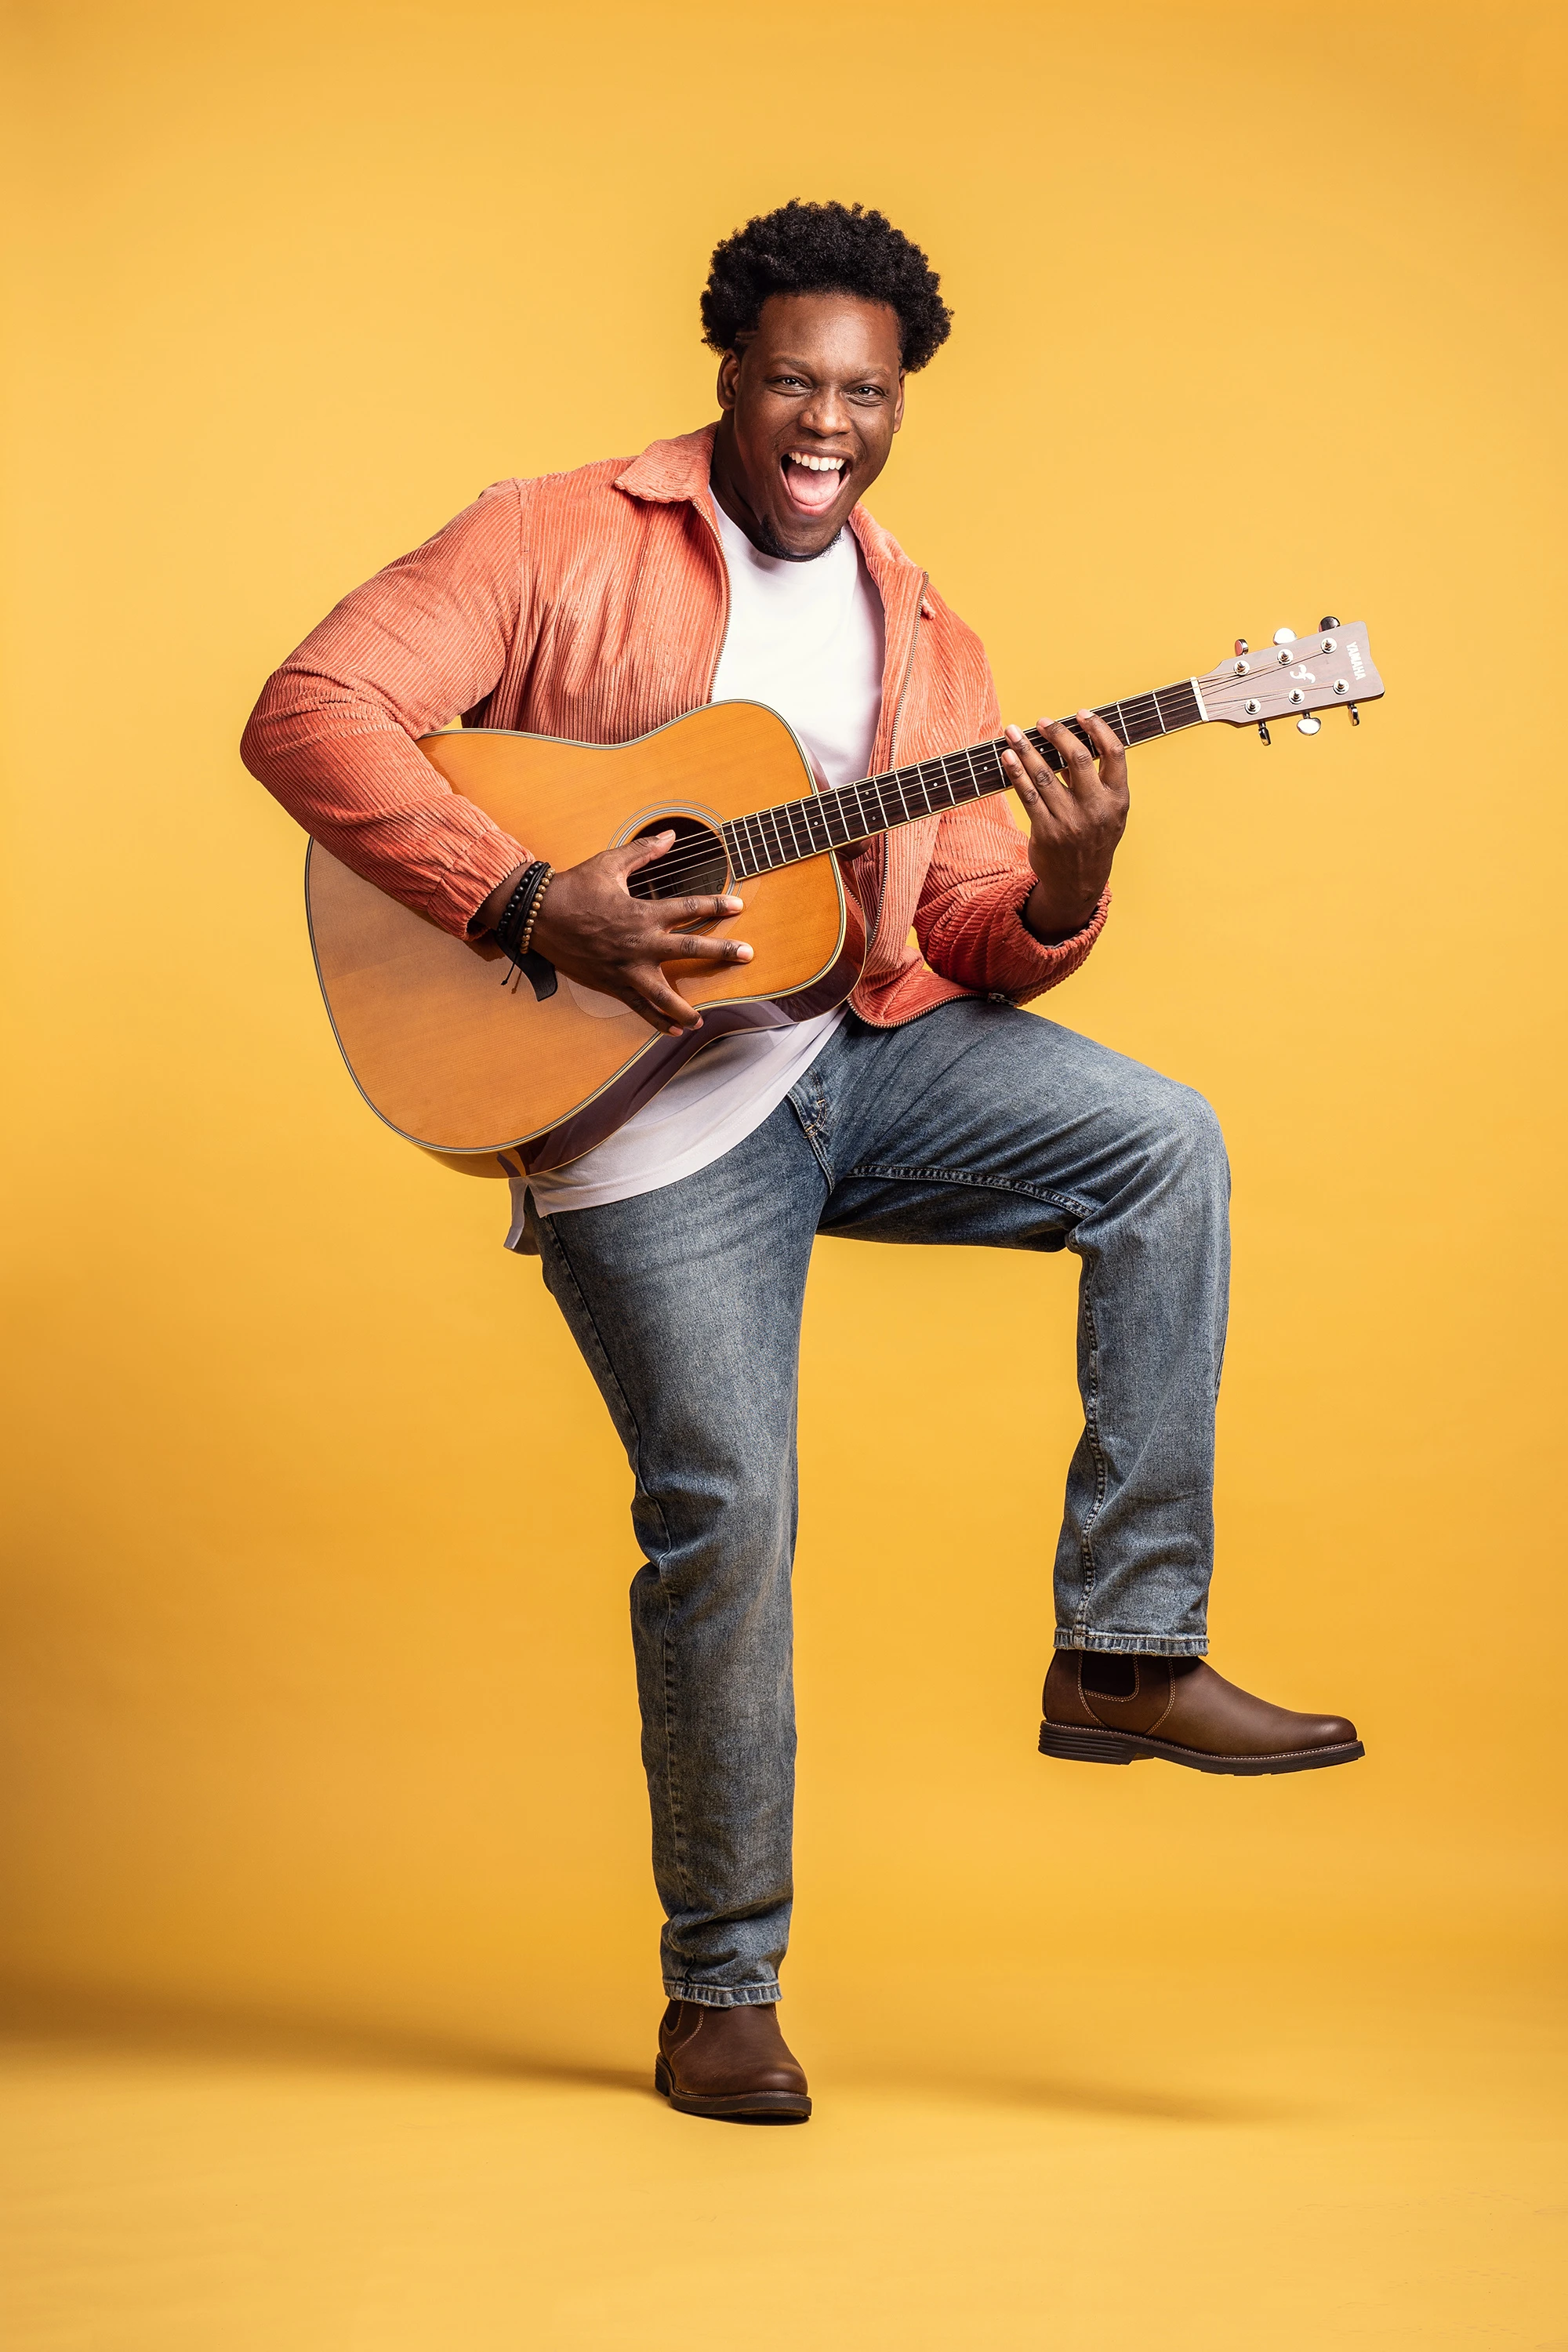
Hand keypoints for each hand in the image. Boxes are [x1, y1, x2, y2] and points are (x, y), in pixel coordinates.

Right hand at [520, 834, 751, 1034]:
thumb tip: (671, 835)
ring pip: (664, 994)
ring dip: (686, 1007)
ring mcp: (626, 968)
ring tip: (703, 1018)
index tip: (738, 907)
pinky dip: (656, 1021)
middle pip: (690, 949)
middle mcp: (640, 943)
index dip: (717, 906)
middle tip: (747, 955)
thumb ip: (644, 852)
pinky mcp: (611, 985)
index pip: (689, 909)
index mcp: (643, 913)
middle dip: (722, 952)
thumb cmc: (574, 888)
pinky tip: (673, 1031)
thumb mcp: (610, 864)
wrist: (537, 916)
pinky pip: (638, 1008)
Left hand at [1000, 709, 1128, 942]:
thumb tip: (1072, 744)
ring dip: (1026, 749)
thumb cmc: (1094, 839)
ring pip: (1045, 775)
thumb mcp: (1110, 813)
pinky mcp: (1046, 832)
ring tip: (1013, 732)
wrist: (1079, 883)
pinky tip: (1007, 757)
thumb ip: (1098, 781)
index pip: (1113, 753)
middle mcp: (1096, 808)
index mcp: (1118, 799)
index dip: (1098, 729)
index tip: (1081, 714)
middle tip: (1042, 721)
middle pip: (1078, 758)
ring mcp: (1070, 821)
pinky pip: (1028, 796)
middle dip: (1057, 734)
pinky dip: (1016, 773)